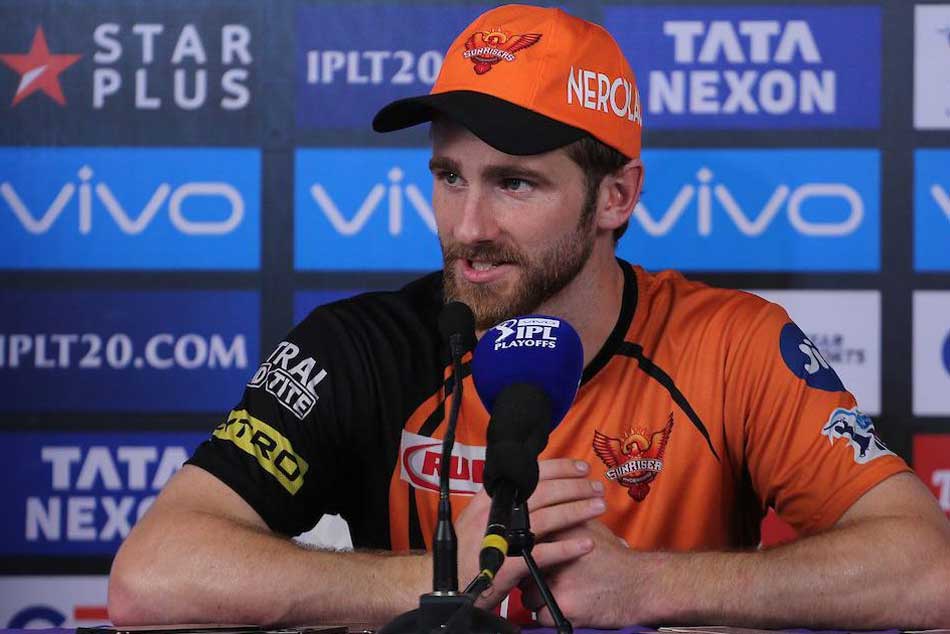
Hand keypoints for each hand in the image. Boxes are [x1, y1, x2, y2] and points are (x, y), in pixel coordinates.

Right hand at [454, 458, 606, 608]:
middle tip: (596, 487)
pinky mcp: (507, 564)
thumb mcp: (478, 520)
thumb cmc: (464, 554)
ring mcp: (501, 537)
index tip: (580, 468)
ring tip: (597, 508)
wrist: (444, 585)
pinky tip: (585, 545)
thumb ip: (501, 505)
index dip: (558, 468)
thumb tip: (529, 492)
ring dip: (576, 511)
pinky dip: (566, 548)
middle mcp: (495, 513)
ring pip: (546, 517)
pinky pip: (543, 553)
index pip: (528, 475)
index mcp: (489, 499)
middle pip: (542, 492)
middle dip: (574, 487)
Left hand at [520, 520, 661, 626]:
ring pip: (528, 595)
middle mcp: (555, 556)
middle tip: (542, 578)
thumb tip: (549, 518)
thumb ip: (567, 521)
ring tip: (553, 594)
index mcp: (560, 534)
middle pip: (524, 569)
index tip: (528, 559)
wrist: (641, 585)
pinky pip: (540, 615)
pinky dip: (547, 615)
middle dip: (530, 576)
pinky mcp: (564, 606)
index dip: (526, 553)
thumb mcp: (592, 529)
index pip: (526, 543)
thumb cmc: (618, 560)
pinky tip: (561, 608)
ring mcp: (558, 582)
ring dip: (537, 597)